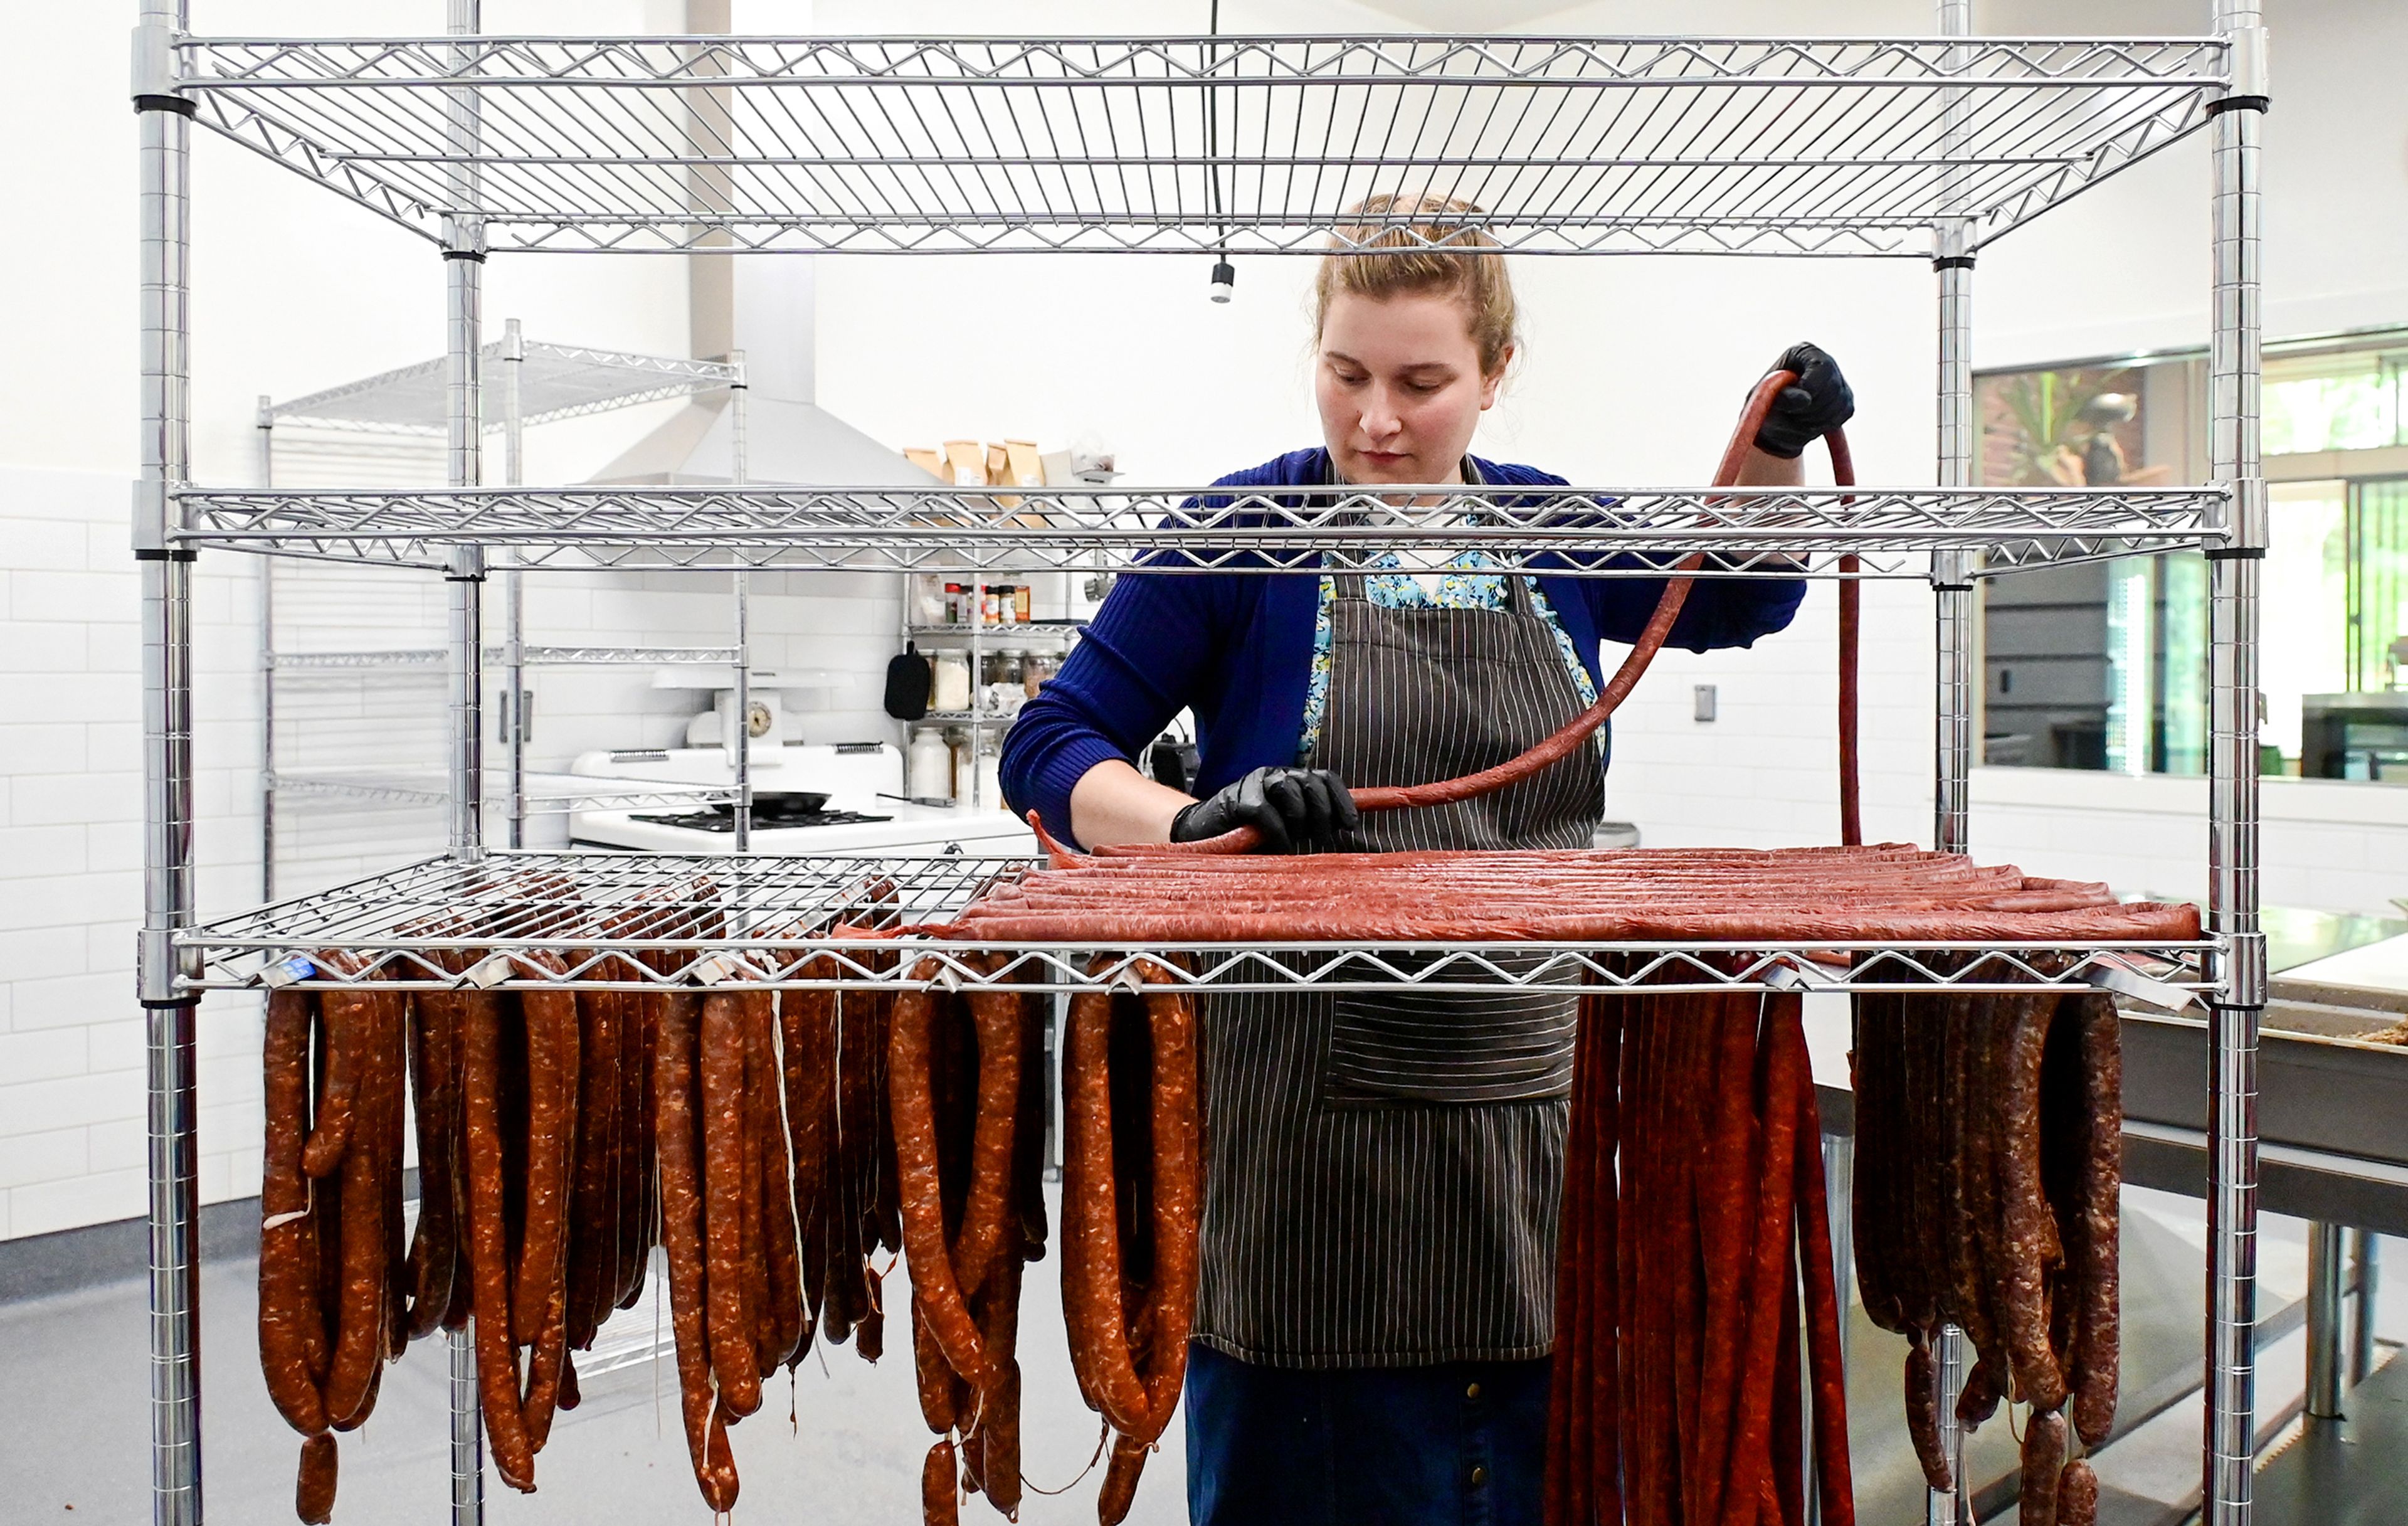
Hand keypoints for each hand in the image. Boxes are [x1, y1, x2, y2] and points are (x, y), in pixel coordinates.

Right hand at [1170, 766, 1361, 852]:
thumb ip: (1311, 822)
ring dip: (1298, 820)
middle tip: (1322, 838)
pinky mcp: (1238, 797)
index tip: (1350, 825)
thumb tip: (1343, 828)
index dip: (1342, 800)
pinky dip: (1277, 832)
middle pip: (1311, 782)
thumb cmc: (1251, 835)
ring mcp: (1255, 783)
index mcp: (1292, 779)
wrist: (1206, 835)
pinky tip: (1278, 845)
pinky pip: (1265, 811)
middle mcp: (1275, 775)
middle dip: (1323, 813)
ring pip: (1290, 790)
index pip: (1325, 779)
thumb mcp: (1290, 827)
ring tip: (1293, 841)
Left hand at [1752, 342, 1854, 458]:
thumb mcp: (1763, 399)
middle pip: (1832, 388)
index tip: (1795, 402)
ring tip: (1795, 419)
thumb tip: (1804, 399)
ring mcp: (1839, 382)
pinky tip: (1807, 424)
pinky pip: (1841, 417)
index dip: (1811, 387)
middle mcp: (1827, 363)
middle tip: (1790, 415)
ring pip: (1839, 405)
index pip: (1822, 367)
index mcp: (1804, 352)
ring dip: (1814, 420)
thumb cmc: (1764, 404)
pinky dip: (1823, 426)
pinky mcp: (1846, 403)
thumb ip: (1782, 396)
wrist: (1771, 421)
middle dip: (1810, 408)